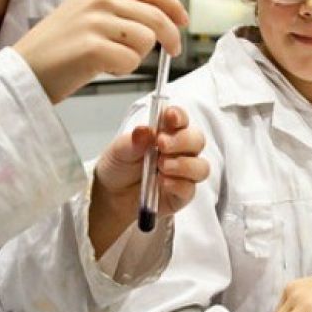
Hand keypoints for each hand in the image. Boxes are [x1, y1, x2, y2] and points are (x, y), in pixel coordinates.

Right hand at [12, 0, 186, 102]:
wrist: (24, 69)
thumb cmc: (55, 48)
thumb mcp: (86, 12)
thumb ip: (118, 8)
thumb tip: (159, 17)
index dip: (173, 5)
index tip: (183, 19)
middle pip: (156, 15)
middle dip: (171, 36)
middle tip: (173, 51)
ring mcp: (95, 21)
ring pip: (146, 40)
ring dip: (137, 56)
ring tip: (111, 59)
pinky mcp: (93, 47)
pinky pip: (131, 61)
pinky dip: (122, 69)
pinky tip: (101, 68)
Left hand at [88, 105, 208, 253]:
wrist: (110, 195)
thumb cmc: (118, 167)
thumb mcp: (119, 151)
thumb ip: (133, 141)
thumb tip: (144, 131)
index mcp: (166, 132)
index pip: (180, 119)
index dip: (179, 116)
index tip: (170, 116)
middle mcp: (179, 151)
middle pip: (197, 141)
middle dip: (182, 141)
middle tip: (162, 144)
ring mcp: (183, 173)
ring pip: (200, 166)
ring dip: (183, 164)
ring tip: (161, 166)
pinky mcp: (181, 194)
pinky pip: (189, 189)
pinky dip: (178, 185)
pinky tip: (163, 182)